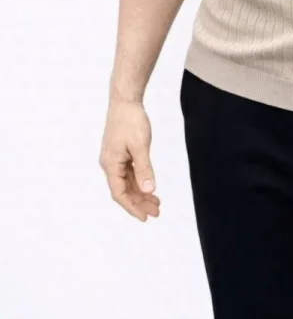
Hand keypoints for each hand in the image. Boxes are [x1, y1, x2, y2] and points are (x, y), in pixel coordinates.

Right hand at [99, 97, 161, 220]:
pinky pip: (129, 173)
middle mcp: (109, 164)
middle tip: (156, 212)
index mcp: (110, 164)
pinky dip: (139, 181)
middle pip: (123, 190)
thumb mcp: (140, 146)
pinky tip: (149, 186)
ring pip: (127, 182)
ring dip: (140, 193)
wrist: (125, 100)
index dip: (132, 207)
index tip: (146, 217)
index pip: (119, 194)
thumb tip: (149, 190)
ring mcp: (114, 158)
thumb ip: (144, 169)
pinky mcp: (120, 153)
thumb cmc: (131, 120)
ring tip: (156, 202)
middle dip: (139, 202)